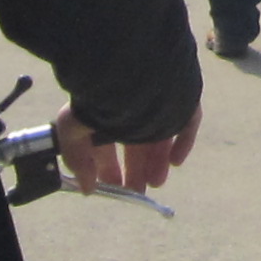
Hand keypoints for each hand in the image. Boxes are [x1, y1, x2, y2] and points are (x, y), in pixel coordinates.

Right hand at [57, 104, 197, 194]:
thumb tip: (87, 188)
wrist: (134, 68)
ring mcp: (160, 101)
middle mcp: (134, 104)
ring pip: (161, 136)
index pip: (109, 140)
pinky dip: (182, 144)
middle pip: (136, 142)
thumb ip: (78, 160)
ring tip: (155, 182)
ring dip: (157, 162)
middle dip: (135, 169)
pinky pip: (187, 123)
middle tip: (137, 191)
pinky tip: (175, 162)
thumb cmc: (100, 97)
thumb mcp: (74, 130)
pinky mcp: (183, 98)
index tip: (113, 186)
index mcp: (107, 108)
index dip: (109, 165)